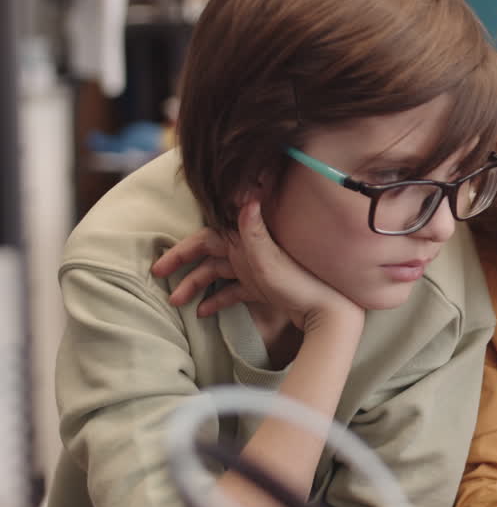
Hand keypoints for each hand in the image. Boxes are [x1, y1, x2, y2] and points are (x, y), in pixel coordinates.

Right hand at [152, 200, 360, 332]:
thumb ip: (253, 229)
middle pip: (207, 255)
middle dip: (183, 268)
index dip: (181, 251)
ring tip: (176, 302)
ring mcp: (255, 269)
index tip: (159, 267)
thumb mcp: (269, 257)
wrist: (326, 311)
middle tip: (159, 282)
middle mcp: (249, 250)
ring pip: (217, 274)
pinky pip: (234, 291)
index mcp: (247, 240)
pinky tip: (203, 313)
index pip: (205, 239)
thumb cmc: (297, 283)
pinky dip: (218, 300)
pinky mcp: (263, 287)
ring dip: (196, 286)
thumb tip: (246, 194)